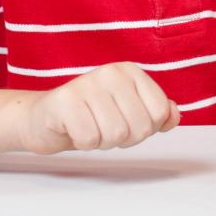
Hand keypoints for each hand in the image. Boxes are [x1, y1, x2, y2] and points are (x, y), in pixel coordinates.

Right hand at [20, 62, 179, 153]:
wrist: (42, 119)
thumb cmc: (90, 117)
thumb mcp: (129, 112)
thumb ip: (157, 113)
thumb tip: (173, 115)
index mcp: (131, 71)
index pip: (159, 113)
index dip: (145, 129)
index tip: (126, 123)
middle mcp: (111, 72)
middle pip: (139, 127)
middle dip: (123, 139)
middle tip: (104, 129)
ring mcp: (86, 84)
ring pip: (116, 134)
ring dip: (102, 142)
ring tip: (89, 128)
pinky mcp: (64, 101)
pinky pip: (89, 139)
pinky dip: (83, 143)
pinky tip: (73, 130)